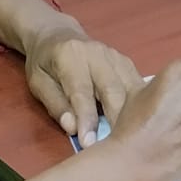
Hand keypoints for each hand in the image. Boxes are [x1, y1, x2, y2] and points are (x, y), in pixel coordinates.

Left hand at [23, 18, 142, 146]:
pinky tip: (141, 122)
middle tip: (118, 147)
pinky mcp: (126, 62)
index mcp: (71, 56)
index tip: (89, 144)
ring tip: (133, 139)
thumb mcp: (39, 83)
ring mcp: (115, 56)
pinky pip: (137, 85)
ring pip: (130, 88)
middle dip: (117, 120)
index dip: (86, 119)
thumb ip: (55, 104)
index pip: (81, 91)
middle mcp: (97, 53)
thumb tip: (72, 127)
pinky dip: (141, 105)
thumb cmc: (45, 63)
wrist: (58, 34)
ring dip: (134, 115)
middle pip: (112, 89)